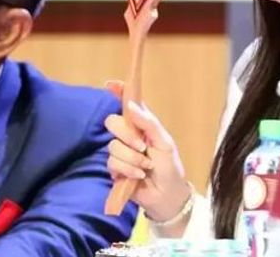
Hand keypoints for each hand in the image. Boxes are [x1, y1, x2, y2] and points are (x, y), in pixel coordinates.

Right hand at [104, 81, 191, 227]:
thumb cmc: (169, 166)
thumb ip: (148, 123)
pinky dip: (128, 169)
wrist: (167, 195)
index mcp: (141, 124)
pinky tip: (138, 176)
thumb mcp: (164, 142)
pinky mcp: (114, 168)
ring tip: (145, 167)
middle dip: (127, 135)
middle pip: (112, 122)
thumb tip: (131, 105)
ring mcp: (120, 151)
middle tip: (142, 146)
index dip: (118, 92)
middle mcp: (128, 135)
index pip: (127, 103)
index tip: (110, 85)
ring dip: (132, 158)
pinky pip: (112, 163)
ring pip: (113, 146)